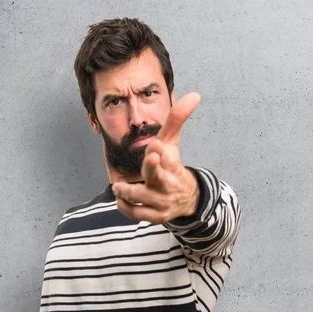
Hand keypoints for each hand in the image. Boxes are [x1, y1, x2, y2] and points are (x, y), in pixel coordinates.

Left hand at [112, 92, 200, 223]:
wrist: (187, 197)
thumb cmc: (173, 166)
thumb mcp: (173, 142)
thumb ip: (177, 119)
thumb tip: (194, 95)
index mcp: (171, 164)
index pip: (164, 156)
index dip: (157, 151)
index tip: (155, 145)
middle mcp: (168, 183)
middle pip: (158, 176)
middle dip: (152, 168)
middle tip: (144, 162)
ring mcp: (162, 201)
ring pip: (141, 196)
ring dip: (126, 191)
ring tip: (118, 186)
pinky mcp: (155, 215)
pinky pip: (136, 213)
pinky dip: (125, 206)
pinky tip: (120, 198)